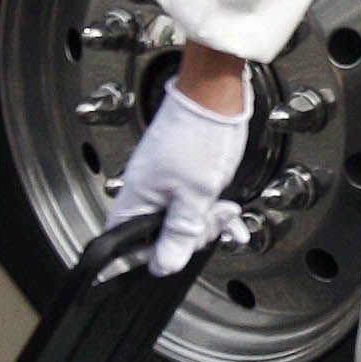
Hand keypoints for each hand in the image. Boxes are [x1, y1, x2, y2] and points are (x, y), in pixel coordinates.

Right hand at [111, 68, 254, 273]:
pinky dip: (213, 214)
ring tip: (225, 212)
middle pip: (160, 238)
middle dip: (191, 237)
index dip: (155, 256)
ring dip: (208, 223)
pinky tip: (230, 216)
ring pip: (182, 223)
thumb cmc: (198, 133)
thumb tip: (165, 266)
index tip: (180, 252)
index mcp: (137, 198)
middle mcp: (146, 194)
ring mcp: (166, 185)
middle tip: (210, 222)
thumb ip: (180, 233)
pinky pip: (194, 208)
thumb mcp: (195, 194)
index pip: (130, 245)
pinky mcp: (184, 179)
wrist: (215, 95)